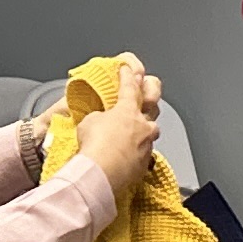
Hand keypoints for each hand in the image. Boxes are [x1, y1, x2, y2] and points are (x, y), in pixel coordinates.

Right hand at [70, 57, 165, 199]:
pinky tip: (128, 156)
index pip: (130, 87)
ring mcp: (146, 145)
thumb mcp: (89, 121)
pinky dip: (137, 152)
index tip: (128, 68)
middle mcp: (142, 126)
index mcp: (127, 110)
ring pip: (151, 133)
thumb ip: (100, 116)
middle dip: (150, 98)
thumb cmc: (94, 145)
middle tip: (147, 92)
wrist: (100, 173)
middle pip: (153, 107)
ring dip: (145, 130)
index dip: (128, 76)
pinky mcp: (144, 165)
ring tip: (136, 132)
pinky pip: (145, 154)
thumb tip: (103, 120)